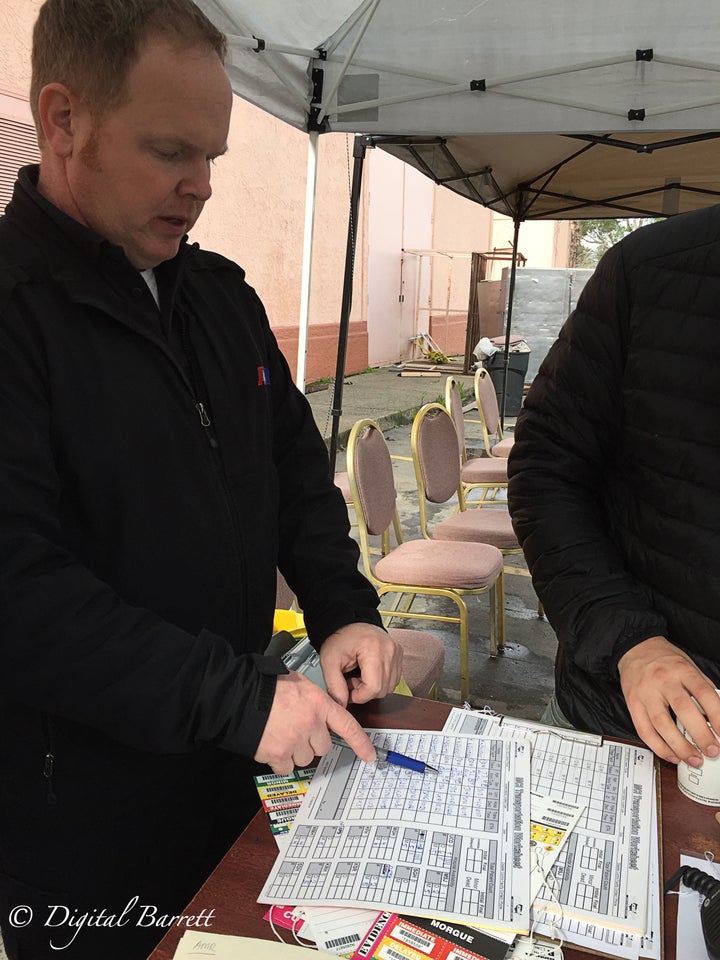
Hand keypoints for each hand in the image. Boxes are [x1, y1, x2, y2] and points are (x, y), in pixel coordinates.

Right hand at [254, 671, 375, 774]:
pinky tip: (272, 743)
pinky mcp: (278, 754)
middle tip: (296, 728)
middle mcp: (310, 724)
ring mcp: (295, 741)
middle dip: (312, 741)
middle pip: (323, 746)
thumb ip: (315, 699)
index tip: (369, 756)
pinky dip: (279, 760)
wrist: (240, 696)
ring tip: (281, 732)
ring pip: (305, 757)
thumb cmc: (267, 686)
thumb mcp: (300, 683)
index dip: (361, 743)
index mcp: (319, 704)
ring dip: (295, 751)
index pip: (348, 726)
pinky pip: (286, 767)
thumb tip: (322, 712)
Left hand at [319, 623, 402, 706]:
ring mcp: (396, 652)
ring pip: (390, 686)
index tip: (348, 690)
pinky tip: (368, 672)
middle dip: (365, 691)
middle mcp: (389, 650)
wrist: (348, 622)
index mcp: (373, 648)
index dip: (359, 695)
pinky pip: (394, 678)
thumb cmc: (339, 637)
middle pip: (383, 689)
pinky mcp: (398, 654)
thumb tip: (342, 704)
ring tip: (359, 675)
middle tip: (351, 680)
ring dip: (373, 687)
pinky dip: (381, 681)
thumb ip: (334, 686)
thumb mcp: (329, 661)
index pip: (373, 688)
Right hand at [618, 635, 719, 765]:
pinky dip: (658, 747)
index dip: (717, 715)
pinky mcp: (632, 704)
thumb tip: (718, 715)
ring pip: (662, 724)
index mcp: (682, 670)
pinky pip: (644, 730)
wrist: (634, 648)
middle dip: (701, 735)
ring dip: (680, 746)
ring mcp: (646, 693)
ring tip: (694, 759)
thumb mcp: (689, 665)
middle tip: (712, 751)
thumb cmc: (665, 659)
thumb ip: (702, 688)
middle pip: (683, 710)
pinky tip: (672, 755)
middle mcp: (663, 681)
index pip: (704, 693)